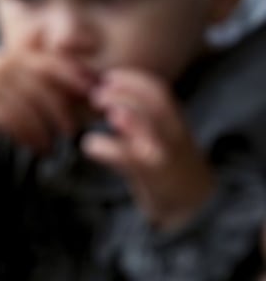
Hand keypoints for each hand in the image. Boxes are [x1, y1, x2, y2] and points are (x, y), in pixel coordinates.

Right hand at [0, 48, 94, 176]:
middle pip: (43, 82)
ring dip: (46, 128)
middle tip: (73, 130)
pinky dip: (29, 136)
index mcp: (12, 55)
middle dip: (63, 107)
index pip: (51, 60)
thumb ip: (42, 79)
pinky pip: (12, 119)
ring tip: (53, 145)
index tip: (92, 95)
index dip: (75, 76)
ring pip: (29, 103)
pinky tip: (37, 148)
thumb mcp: (13, 84)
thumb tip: (88, 81)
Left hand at [81, 69, 214, 230]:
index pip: (159, 90)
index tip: (108, 76)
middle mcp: (174, 135)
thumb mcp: (160, 133)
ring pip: (150, 128)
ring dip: (123, 115)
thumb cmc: (167, 162)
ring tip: (101, 114)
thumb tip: (101, 92)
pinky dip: (105, 147)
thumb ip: (139, 115)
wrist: (192, 203)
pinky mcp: (152, 177)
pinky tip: (89, 145)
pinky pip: (129, 158)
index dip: (132, 79)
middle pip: (156, 104)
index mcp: (175, 121)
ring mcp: (165, 155)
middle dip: (124, 93)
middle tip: (96, 95)